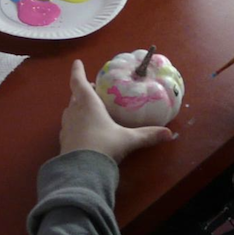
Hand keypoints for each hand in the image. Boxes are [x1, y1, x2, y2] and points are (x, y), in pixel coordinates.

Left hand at [57, 60, 173, 162]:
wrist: (81, 172)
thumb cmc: (104, 146)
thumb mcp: (128, 139)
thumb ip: (147, 135)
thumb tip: (169, 133)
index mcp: (88, 104)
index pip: (78, 82)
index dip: (77, 71)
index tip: (77, 62)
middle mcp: (74, 112)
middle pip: (75, 96)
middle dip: (82, 91)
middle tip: (92, 89)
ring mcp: (66, 127)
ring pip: (70, 111)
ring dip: (77, 107)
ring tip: (88, 108)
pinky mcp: (64, 141)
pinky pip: (68, 126)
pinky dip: (74, 123)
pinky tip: (83, 130)